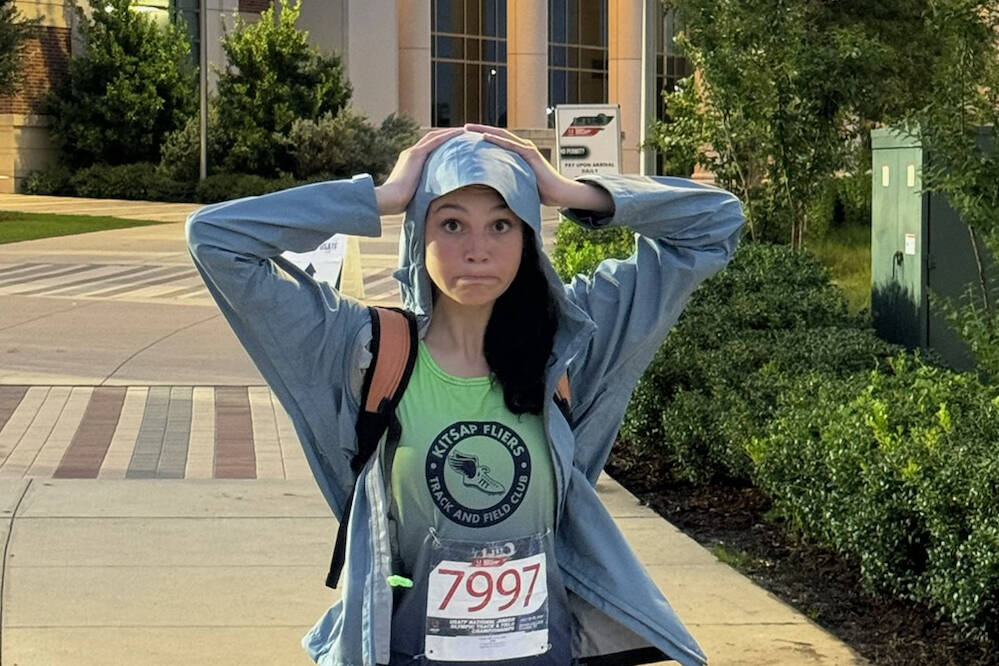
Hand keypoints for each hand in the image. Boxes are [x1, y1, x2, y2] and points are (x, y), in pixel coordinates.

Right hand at [375, 127, 465, 214]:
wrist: (389, 199)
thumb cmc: (399, 202)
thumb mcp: (415, 193)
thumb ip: (423, 190)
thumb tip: (433, 199)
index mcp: (410, 162)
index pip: (428, 148)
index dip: (441, 144)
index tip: (454, 145)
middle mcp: (411, 153)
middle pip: (432, 139)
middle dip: (447, 135)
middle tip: (462, 134)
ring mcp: (413, 152)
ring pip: (435, 136)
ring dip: (450, 132)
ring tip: (465, 131)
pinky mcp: (416, 154)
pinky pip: (436, 140)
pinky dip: (448, 135)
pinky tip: (460, 132)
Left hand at [464, 123, 613, 212]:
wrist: (558, 193)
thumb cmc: (539, 191)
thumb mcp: (517, 184)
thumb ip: (505, 182)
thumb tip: (488, 190)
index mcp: (516, 154)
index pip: (495, 142)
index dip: (479, 139)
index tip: (463, 138)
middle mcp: (520, 147)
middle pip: (495, 135)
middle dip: (477, 130)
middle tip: (461, 128)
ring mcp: (525, 149)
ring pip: (501, 135)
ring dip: (483, 130)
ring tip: (468, 128)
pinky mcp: (530, 153)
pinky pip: (510, 145)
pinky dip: (497, 139)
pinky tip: (484, 136)